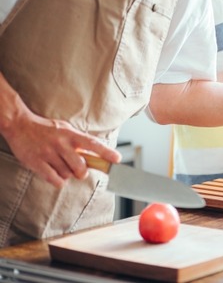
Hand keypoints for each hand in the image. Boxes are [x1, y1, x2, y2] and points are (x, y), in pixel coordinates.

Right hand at [3, 113, 120, 187]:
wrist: (20, 125)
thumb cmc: (46, 129)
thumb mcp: (66, 129)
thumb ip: (79, 140)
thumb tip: (96, 153)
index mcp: (71, 134)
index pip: (93, 144)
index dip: (106, 152)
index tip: (117, 159)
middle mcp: (61, 144)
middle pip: (80, 166)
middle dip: (82, 172)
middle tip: (79, 171)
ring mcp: (48, 153)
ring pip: (67, 174)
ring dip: (68, 175)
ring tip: (60, 166)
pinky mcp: (36, 162)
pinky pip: (54, 179)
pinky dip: (58, 181)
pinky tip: (54, 173)